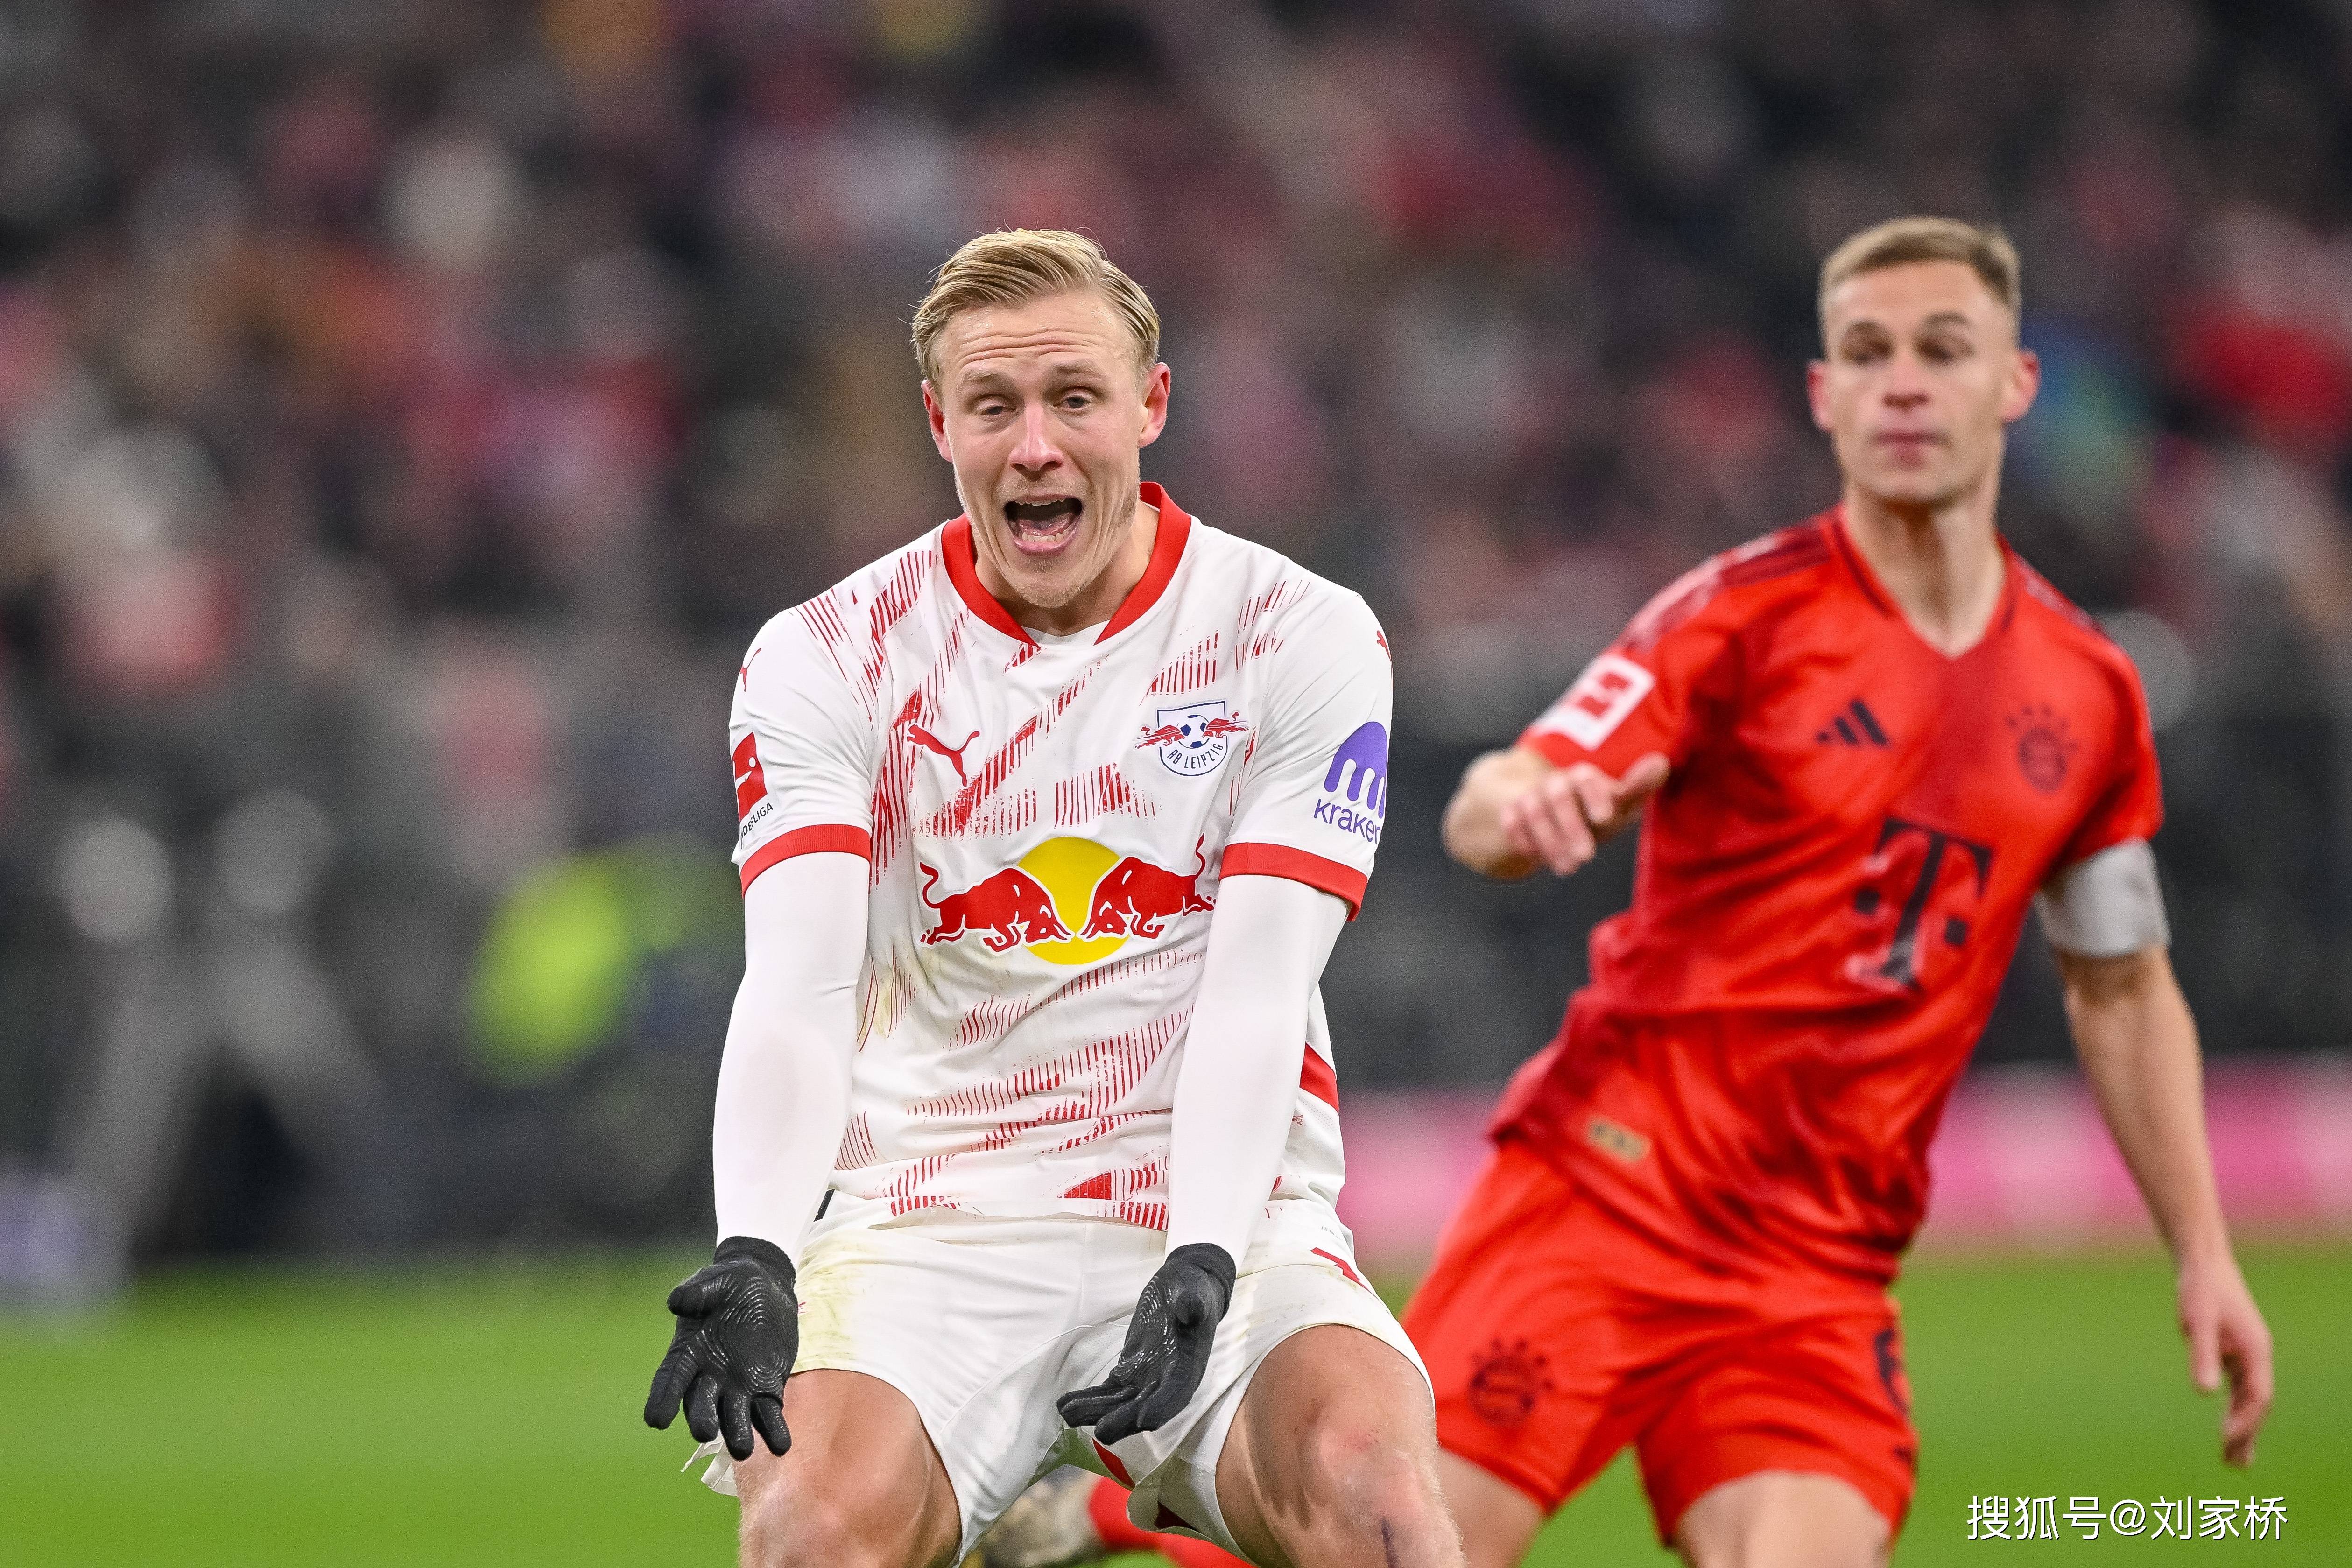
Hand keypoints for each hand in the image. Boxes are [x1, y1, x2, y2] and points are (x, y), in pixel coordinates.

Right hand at [644, 1235, 796, 1461]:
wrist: (767, 1287)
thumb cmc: (733, 1283)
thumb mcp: (717, 1279)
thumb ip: (698, 1290)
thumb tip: (676, 1301)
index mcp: (689, 1352)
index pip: (670, 1378)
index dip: (662, 1398)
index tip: (655, 1419)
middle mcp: (710, 1377)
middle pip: (701, 1405)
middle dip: (702, 1419)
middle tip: (705, 1432)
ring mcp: (739, 1387)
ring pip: (734, 1417)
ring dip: (738, 1434)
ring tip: (744, 1449)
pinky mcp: (767, 1389)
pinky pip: (768, 1414)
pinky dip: (774, 1430)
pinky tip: (781, 1445)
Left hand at [1057, 1243, 1235, 1444]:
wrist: (1184, 1287)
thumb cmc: (1193, 1290)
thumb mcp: (1195, 1292)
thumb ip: (1194, 1304)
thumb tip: (1191, 1311)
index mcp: (1190, 1367)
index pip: (1176, 1393)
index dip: (1161, 1407)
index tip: (1143, 1420)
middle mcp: (1169, 1381)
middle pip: (1145, 1407)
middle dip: (1123, 1420)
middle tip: (1100, 1430)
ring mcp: (1146, 1378)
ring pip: (1121, 1403)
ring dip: (1097, 1411)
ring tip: (1068, 1413)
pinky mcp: (1129, 1371)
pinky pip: (1109, 1391)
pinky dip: (1090, 1399)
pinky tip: (1066, 1404)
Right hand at [1498, 752, 1669, 874]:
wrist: (1549, 816)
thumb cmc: (1592, 812)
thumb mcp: (1616, 805)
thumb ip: (1637, 788)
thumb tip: (1661, 764)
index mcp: (1582, 777)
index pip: (1586, 778)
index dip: (1594, 795)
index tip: (1605, 818)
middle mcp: (1554, 783)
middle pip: (1558, 795)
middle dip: (1571, 826)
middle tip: (1586, 857)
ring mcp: (1530, 797)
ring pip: (1532, 811)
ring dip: (1550, 841)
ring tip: (1568, 868)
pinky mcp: (1510, 812)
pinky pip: (1510, 822)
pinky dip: (1523, 840)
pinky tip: (1536, 857)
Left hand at [2179, 1250, 2272, 1466]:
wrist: (2202, 1262)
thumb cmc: (2201, 1288)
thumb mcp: (2198, 1321)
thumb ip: (2203, 1355)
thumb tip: (2204, 1392)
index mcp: (2256, 1351)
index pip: (2257, 1395)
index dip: (2245, 1420)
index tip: (2226, 1439)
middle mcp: (2256, 1356)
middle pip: (2257, 1403)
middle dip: (2247, 1433)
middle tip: (2235, 1465)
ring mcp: (2246, 1354)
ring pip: (2248, 1398)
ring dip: (2242, 1426)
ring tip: (2233, 1459)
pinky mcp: (2233, 1351)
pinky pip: (2238, 1387)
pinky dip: (2234, 1408)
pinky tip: (2227, 1427)